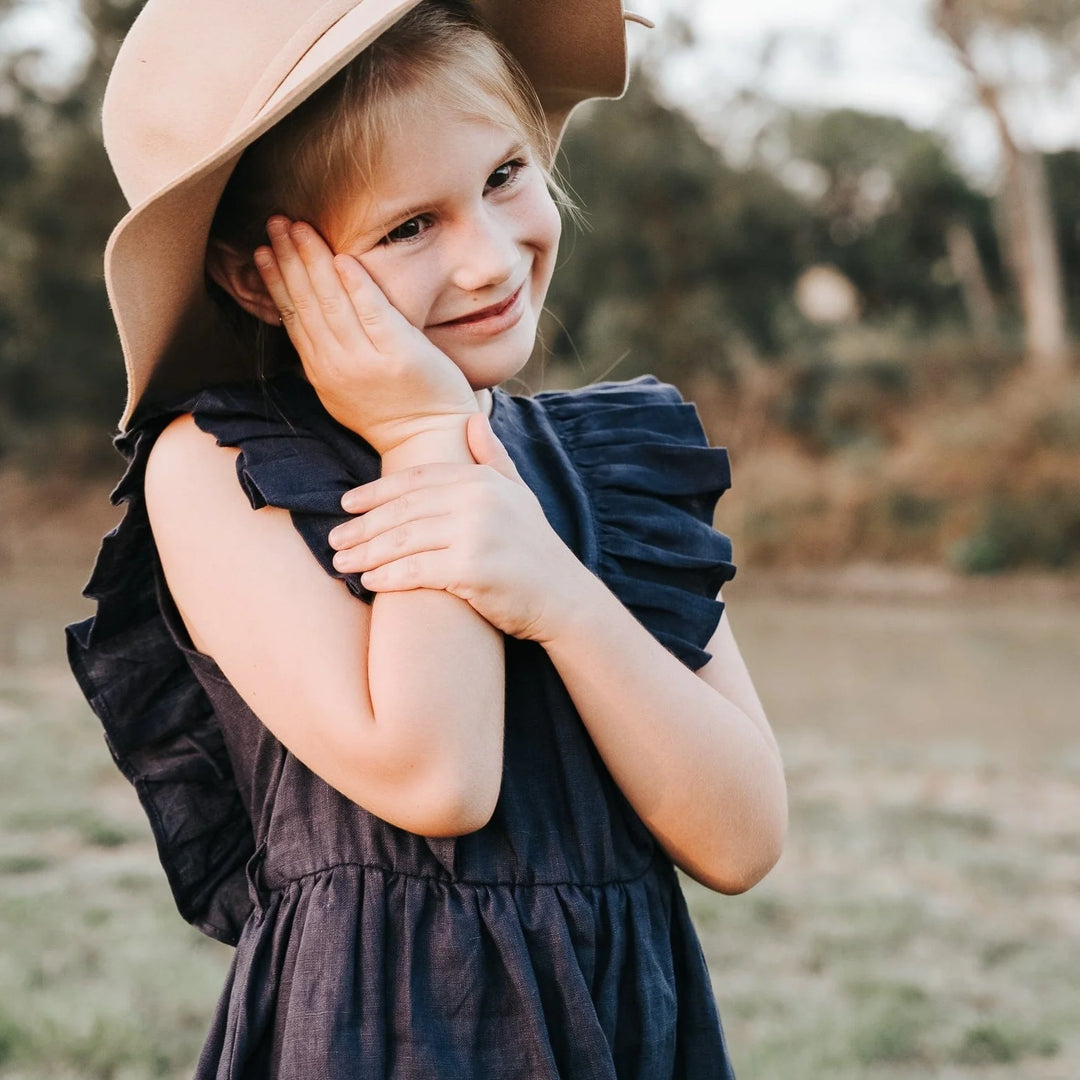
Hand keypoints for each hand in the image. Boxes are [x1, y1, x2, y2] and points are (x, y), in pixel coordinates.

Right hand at [254, 216, 478, 454]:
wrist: (432, 440)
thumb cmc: (396, 412)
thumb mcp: (345, 391)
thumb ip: (327, 357)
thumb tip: (305, 324)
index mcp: (322, 373)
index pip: (292, 317)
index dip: (275, 281)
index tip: (261, 250)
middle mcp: (337, 366)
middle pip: (305, 303)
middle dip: (286, 259)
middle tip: (274, 223)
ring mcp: (366, 361)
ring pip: (330, 302)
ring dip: (312, 261)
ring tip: (297, 228)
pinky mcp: (398, 354)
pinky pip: (371, 312)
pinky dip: (355, 284)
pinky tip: (341, 258)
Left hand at [327, 411, 587, 641]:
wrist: (565, 598)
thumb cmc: (536, 549)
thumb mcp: (518, 494)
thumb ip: (493, 458)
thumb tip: (473, 419)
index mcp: (482, 480)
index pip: (416, 481)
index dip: (376, 492)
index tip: (346, 504)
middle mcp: (478, 500)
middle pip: (404, 510)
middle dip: (363, 526)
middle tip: (333, 540)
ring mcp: (476, 533)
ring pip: (404, 540)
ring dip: (367, 553)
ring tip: (341, 563)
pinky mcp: (472, 569)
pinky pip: (416, 571)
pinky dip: (388, 577)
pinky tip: (369, 582)